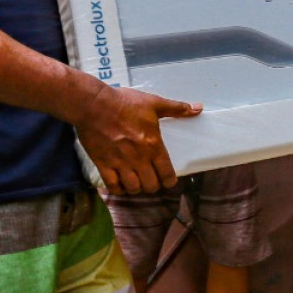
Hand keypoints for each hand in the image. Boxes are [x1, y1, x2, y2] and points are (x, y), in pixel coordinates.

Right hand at [71, 84, 200, 194]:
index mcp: (153, 146)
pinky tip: (120, 185)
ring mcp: (119, 163)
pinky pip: (112, 186)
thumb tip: (198, 108)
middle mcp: (138, 158)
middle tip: (151, 180)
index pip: (167, 174)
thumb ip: (176, 108)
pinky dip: (118, 189)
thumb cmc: (124, 102)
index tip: (168, 180)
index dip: (170, 181)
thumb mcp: (153, 103)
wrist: (93, 104)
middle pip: (151, 185)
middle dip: (153, 185)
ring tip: (136, 182)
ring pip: (133, 188)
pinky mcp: (102, 164)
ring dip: (136, 188)